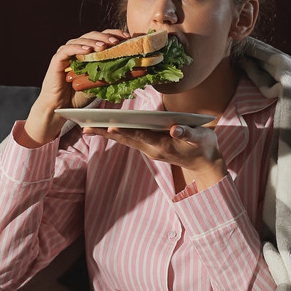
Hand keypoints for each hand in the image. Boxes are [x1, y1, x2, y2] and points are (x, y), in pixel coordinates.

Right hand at [21, 29, 129, 147]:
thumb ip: (109, 77)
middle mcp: (76, 50)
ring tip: (104, 45)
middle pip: (92, 35)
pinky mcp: (57, 60)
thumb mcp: (98, 85)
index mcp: (87, 53)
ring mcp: (66, 54)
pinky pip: (68, 49)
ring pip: (81, 40)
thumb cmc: (77, 97)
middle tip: (117, 41)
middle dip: (106, 36)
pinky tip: (88, 50)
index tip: (126, 37)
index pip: (101, 38)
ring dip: (94, 41)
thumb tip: (129, 73)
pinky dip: (78, 48)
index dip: (113, 35)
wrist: (60, 107)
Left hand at [85, 124, 227, 189]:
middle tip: (85, 126)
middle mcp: (152, 149)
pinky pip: (130, 139)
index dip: (125, 130)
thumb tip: (175, 129)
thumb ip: (189, 133)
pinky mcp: (150, 146)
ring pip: (125, 139)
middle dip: (106, 132)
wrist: (205, 164)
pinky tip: (104, 126)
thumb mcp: (202, 138)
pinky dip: (117, 132)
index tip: (109, 126)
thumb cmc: (205, 147)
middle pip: (126, 138)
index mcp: (163, 146)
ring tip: (87, 126)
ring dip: (107, 132)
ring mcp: (150, 149)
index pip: (140, 136)